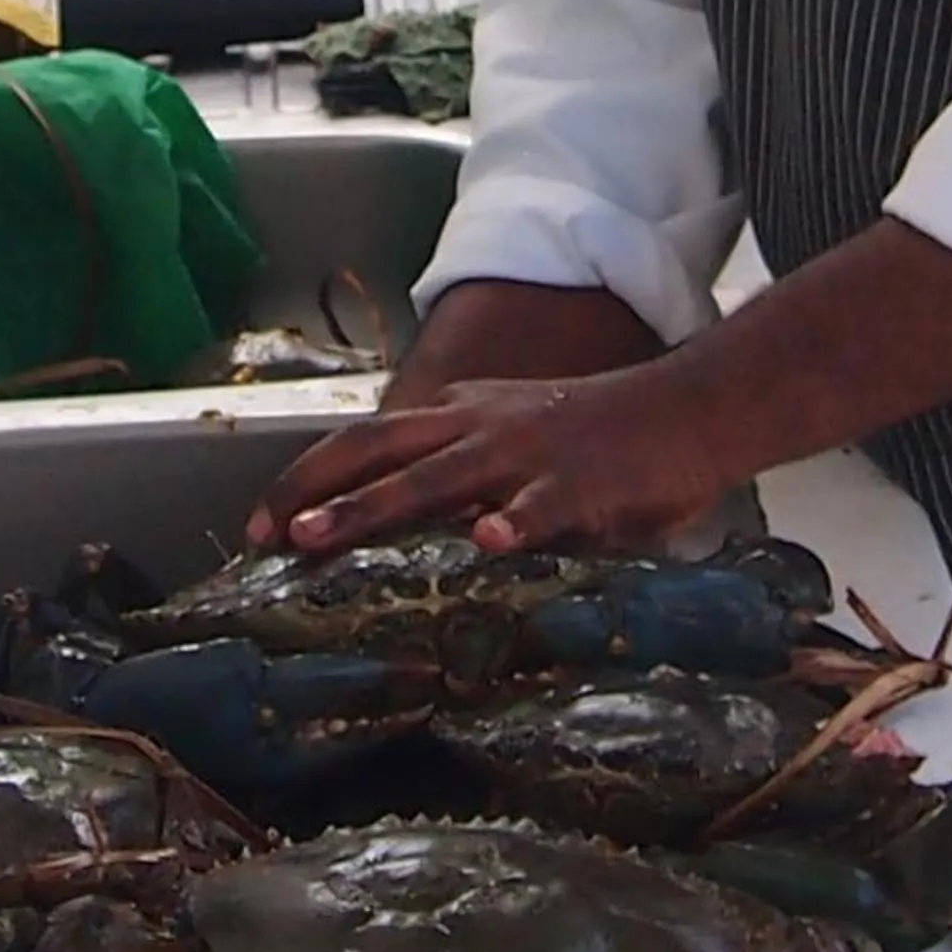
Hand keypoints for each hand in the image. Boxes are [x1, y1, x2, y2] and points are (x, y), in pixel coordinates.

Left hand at [244, 360, 746, 557]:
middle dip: (312, 491)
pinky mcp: (578, 482)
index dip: (307, 478)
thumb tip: (412, 524)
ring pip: (434, 478)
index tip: (261, 523)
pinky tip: (488, 542)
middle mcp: (479, 427)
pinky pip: (538, 505)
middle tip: (265, 535)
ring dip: (370, 507)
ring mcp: (525, 453)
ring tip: (318, 536)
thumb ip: (464, 473)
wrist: (690, 410)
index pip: (365, 441)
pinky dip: (511, 522)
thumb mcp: (516, 440)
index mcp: (461, 416)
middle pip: (376, 451)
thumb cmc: (603, 437)